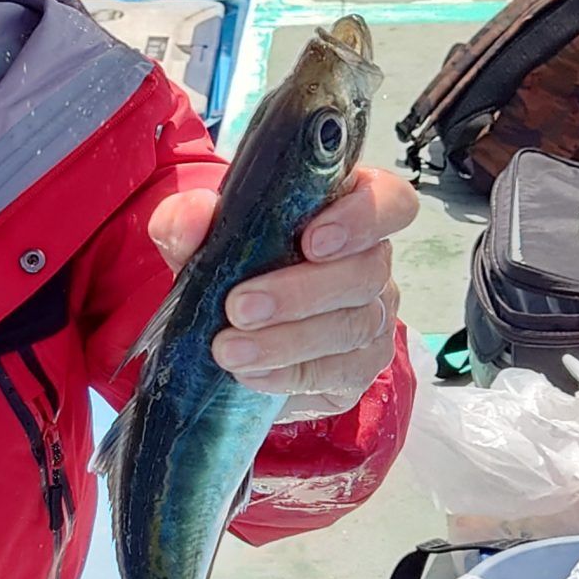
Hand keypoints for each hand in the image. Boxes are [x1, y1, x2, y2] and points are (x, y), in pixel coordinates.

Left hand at [149, 163, 415, 420]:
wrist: (225, 331)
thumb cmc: (229, 268)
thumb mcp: (196, 238)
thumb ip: (189, 219)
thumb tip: (194, 215)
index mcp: (344, 212)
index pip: (389, 202)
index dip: (362, 218)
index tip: (312, 240)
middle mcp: (370, 263)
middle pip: (366, 272)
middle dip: (301, 292)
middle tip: (240, 307)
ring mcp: (371, 318)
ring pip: (353, 326)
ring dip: (287, 341)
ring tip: (230, 349)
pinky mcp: (357, 367)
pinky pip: (340, 374)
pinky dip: (291, 375)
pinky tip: (253, 375)